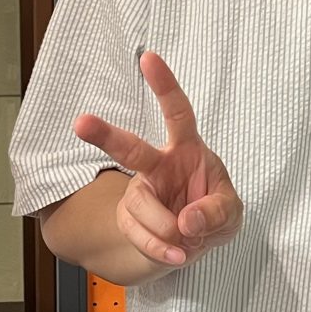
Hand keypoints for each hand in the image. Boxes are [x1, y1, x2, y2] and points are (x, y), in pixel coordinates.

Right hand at [73, 52, 241, 269]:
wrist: (191, 244)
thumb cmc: (212, 213)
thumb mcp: (230, 213)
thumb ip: (216, 212)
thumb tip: (187, 221)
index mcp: (187, 150)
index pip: (177, 112)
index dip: (164, 86)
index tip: (148, 57)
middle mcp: (158, 166)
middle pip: (130, 148)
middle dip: (104, 135)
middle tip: (80, 123)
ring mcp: (140, 193)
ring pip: (142, 207)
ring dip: (168, 229)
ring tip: (187, 241)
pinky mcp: (130, 220)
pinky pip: (141, 236)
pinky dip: (162, 249)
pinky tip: (177, 254)